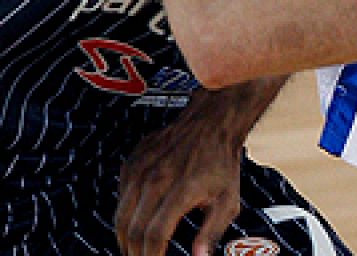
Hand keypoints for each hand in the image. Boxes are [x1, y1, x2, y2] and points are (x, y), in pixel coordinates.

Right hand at [116, 110, 241, 255]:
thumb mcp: (226, 200)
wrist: (211, 123)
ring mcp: (140, 171)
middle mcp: (155, 181)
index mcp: (180, 191)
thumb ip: (211, 232)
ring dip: (124, 238)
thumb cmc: (221, 161)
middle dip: (134, 252)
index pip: (154, 236)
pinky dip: (123, 215)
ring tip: (133, 250)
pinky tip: (133, 223)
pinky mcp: (131, 164)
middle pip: (132, 230)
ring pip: (120, 216)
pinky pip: (119, 197)